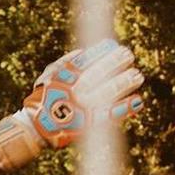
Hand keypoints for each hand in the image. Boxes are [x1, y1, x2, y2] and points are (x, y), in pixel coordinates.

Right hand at [0, 39, 144, 170]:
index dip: (102, 53)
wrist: (36, 128)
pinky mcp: (90, 124)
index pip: (86, 61)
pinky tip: (138, 101)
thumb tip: (83, 51)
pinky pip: (112, 114)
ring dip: (125, 83)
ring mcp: (83, 108)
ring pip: (109, 91)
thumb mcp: (48, 77)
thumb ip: (64, 63)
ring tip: (138, 76)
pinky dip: (126, 108)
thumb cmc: (44, 100)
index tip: (114, 46)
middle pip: (100, 73)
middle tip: (129, 56)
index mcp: (64, 79)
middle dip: (116, 63)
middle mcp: (74, 91)